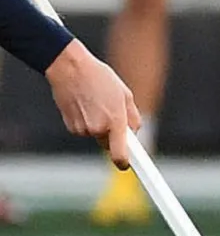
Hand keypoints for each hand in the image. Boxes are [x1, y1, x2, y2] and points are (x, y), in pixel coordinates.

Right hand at [44, 40, 140, 167]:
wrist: (70, 69)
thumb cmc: (100, 78)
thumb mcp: (124, 94)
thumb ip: (132, 117)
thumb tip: (134, 133)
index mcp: (115, 121)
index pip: (120, 154)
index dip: (125, 162)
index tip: (128, 166)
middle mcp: (98, 129)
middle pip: (109, 143)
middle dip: (113, 135)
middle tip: (111, 114)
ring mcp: (82, 130)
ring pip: (96, 136)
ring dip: (99, 125)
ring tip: (96, 102)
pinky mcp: (71, 127)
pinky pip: (85, 131)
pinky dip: (86, 122)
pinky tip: (84, 105)